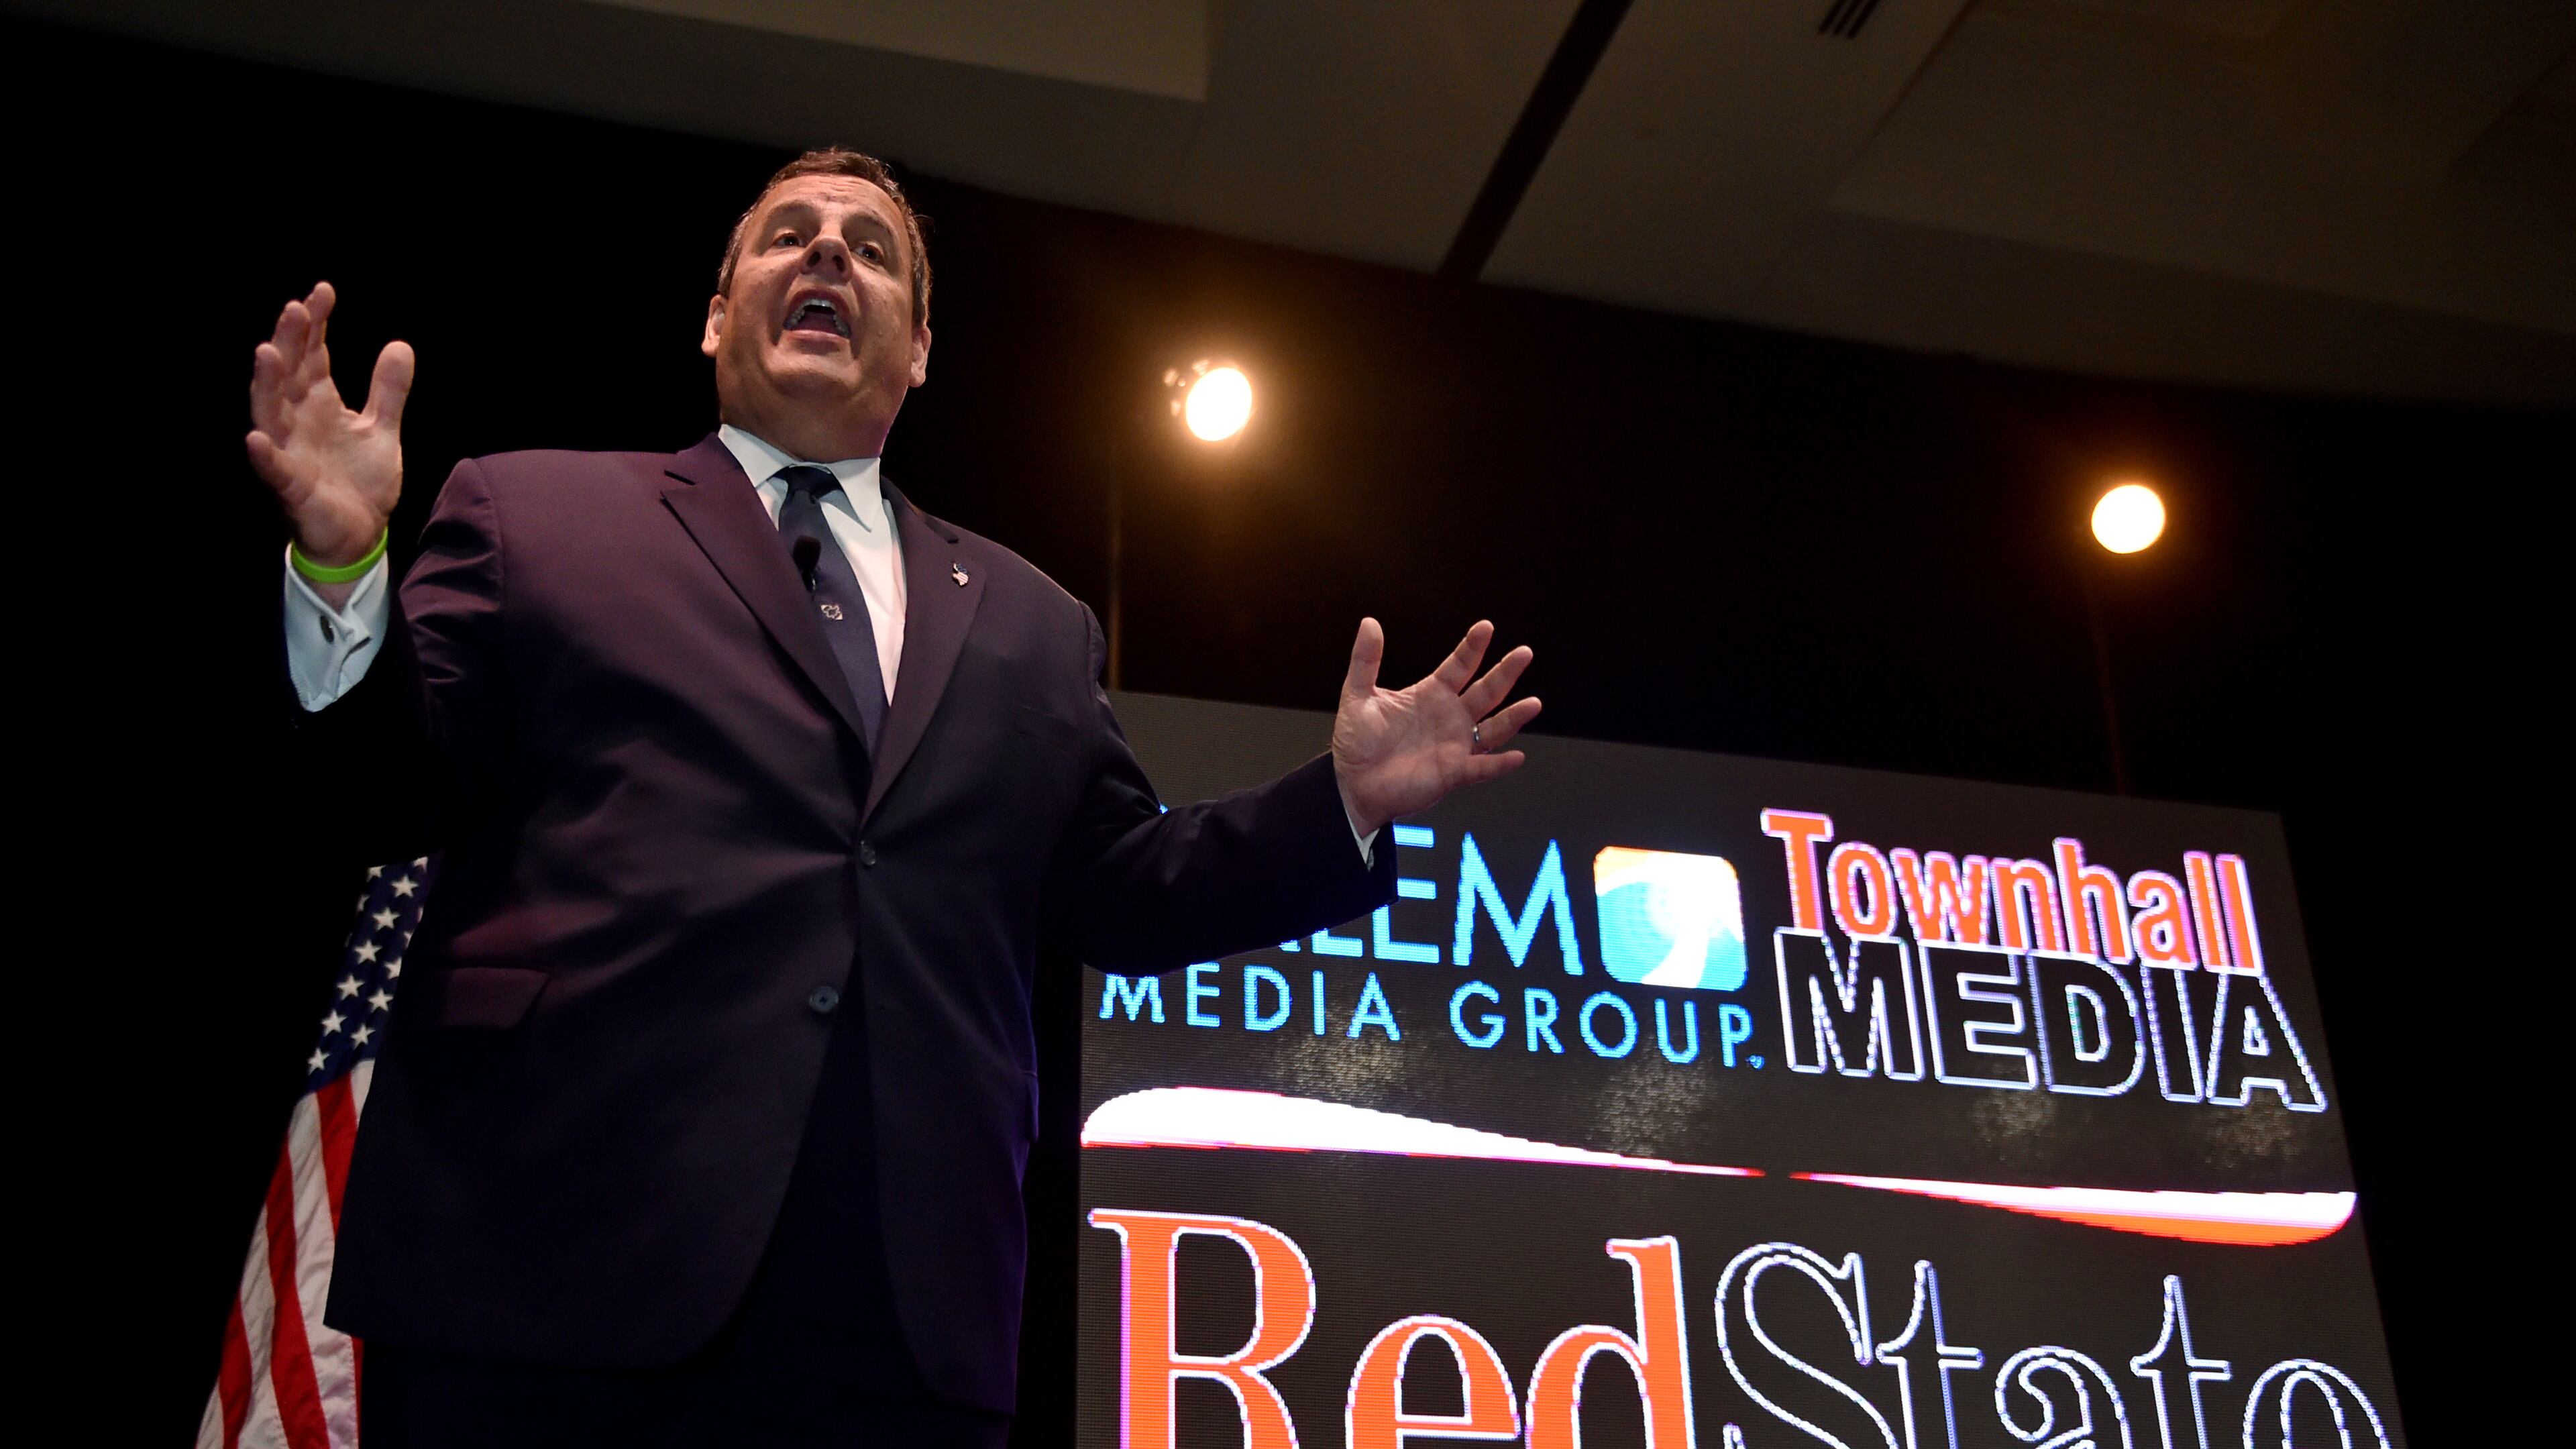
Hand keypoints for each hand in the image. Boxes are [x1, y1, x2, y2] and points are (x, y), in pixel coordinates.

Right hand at [247, 282, 413, 572]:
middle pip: (288, 374)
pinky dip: (264, 455)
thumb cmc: (360, 481)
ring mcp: (290, 452)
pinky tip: (255, 438)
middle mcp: (297, 421)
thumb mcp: (382, 429)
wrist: (360, 534)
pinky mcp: (292, 487)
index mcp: (318, 404)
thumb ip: (388, 390)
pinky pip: (273, 470)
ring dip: (267, 384)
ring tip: (267, 351)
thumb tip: (400, 345)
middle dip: (290, 342)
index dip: (315, 326)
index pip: (312, 355)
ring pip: (270, 412)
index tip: (323, 292)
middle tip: (297, 308)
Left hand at [1331, 619, 1540, 835]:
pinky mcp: (1453, 773)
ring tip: (1533, 703)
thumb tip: (1369, 623)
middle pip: (1486, 691)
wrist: (1352, 784)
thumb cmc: (1356, 742)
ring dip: (1513, 717)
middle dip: (1505, 672)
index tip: (1486, 628)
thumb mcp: (1357, 696)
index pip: (1459, 666)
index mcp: (1430, 694)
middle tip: (1524, 653)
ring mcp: (1455, 745)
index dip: (1472, 647)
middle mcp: (1449, 717)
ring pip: (1493, 728)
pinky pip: (1482, 768)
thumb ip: (1365, 661)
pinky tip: (1516, 757)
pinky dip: (1499, 764)